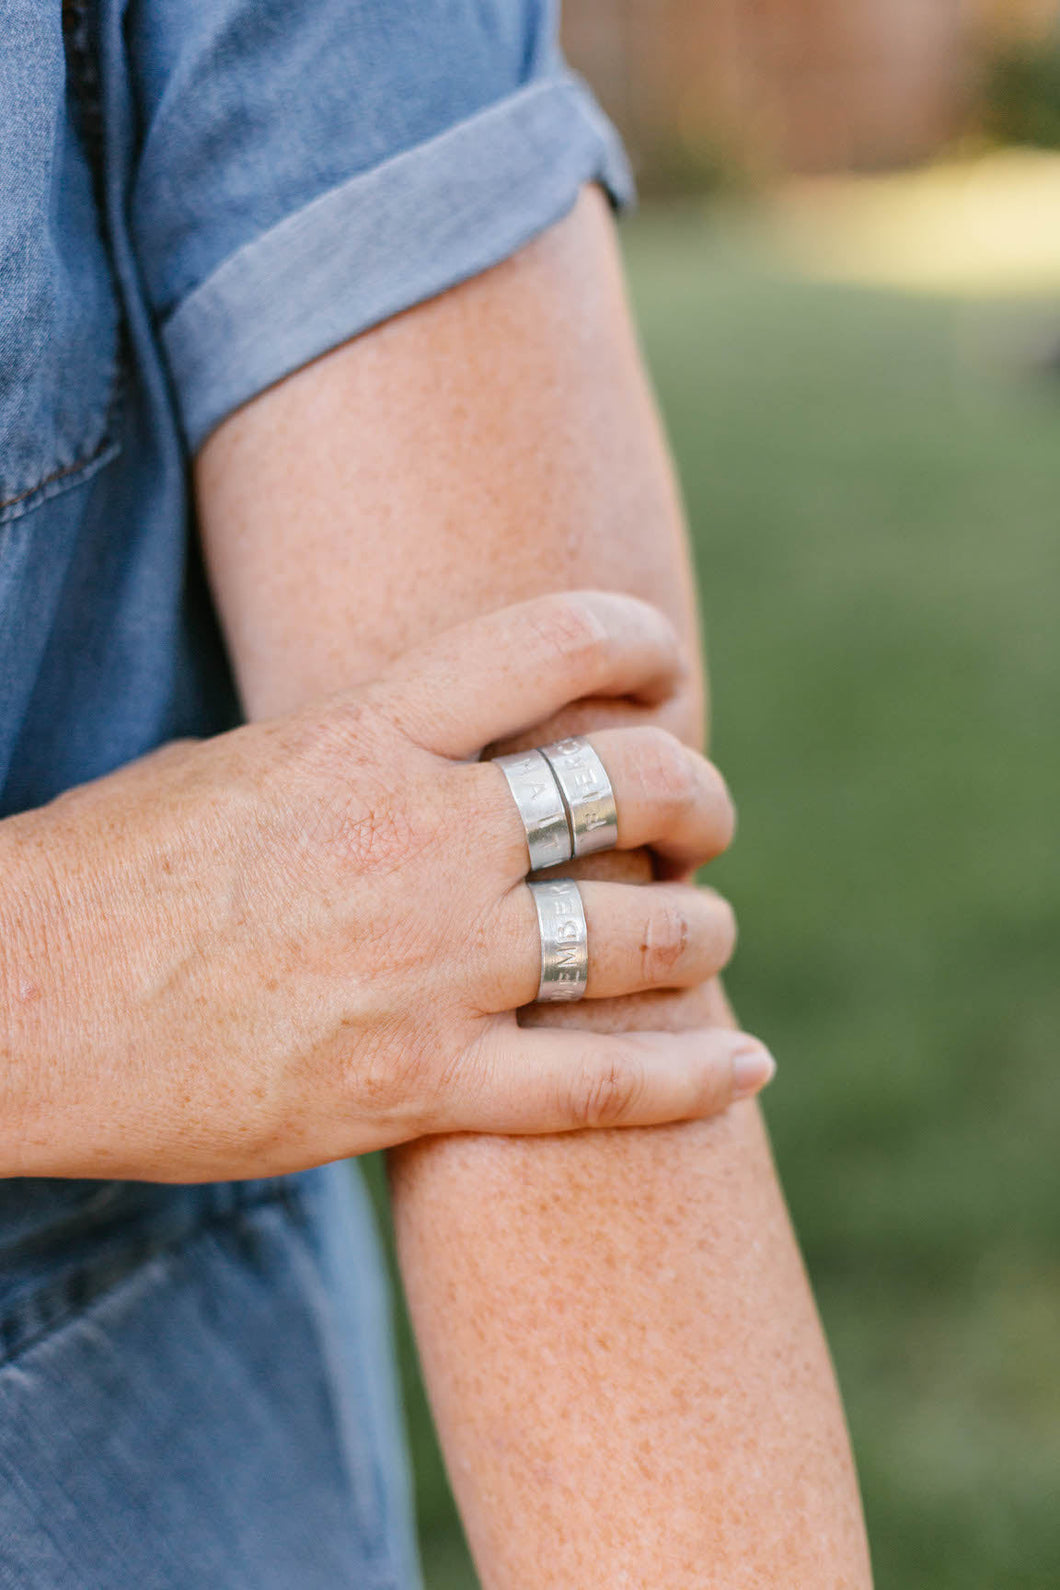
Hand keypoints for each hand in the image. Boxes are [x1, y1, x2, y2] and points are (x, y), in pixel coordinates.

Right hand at [0, 592, 772, 1181]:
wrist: (19, 1006)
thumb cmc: (108, 872)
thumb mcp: (239, 763)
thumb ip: (362, 750)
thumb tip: (444, 745)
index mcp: (366, 735)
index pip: (555, 644)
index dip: (638, 645)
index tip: (662, 673)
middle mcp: (421, 840)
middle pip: (630, 786)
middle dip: (697, 795)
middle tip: (698, 822)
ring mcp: (429, 968)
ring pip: (640, 935)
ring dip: (700, 929)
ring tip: (702, 933)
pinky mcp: (416, 1087)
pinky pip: (599, 1086)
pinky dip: (691, 1077)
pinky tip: (745, 1061)